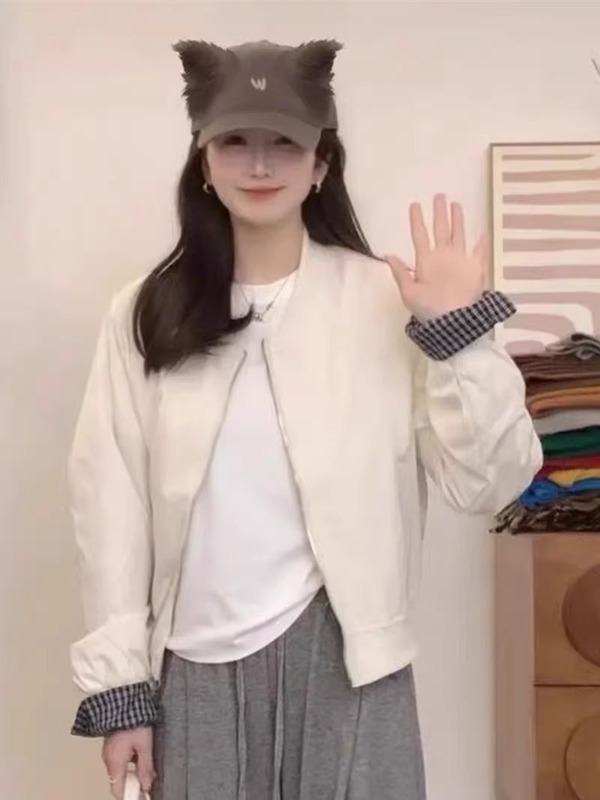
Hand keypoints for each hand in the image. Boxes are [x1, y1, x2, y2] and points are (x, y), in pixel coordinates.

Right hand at [103, 726, 154, 799]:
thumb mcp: (144, 744)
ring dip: (132, 771)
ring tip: (147, 765)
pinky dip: (129, 762)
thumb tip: (146, 785)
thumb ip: (145, 766)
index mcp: (115, 762)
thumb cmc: (133, 720)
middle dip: (134, 783)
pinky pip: (119, 759)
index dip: (130, 795)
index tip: (143, 794)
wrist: (122, 700)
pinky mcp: (111, 744)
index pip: (118, 789)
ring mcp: (108, 751)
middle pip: (119, 780)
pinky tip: (140, 754)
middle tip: (149, 779)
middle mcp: (108, 759)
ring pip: (120, 770)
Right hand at [385, 194, 486, 321]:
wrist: (455, 321)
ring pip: (459, 233)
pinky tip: (484, 233)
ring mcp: (462, 259)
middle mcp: (444, 254)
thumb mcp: (408, 293)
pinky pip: (480, 251)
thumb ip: (399, 273)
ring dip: (458, 218)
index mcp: (426, 260)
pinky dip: (482, 242)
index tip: (415, 205)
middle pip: (441, 228)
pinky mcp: (476, 267)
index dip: (417, 219)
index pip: (419, 235)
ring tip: (457, 205)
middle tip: (440, 196)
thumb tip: (389, 255)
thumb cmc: (429, 309)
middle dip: (440, 211)